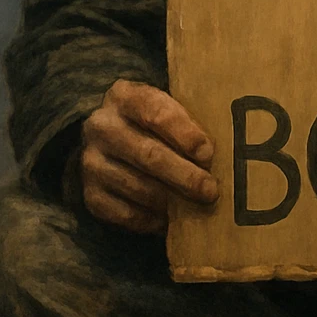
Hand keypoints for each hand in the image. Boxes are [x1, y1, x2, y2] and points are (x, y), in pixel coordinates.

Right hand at [80, 80, 216, 233]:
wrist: (113, 140)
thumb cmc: (156, 124)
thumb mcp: (169, 109)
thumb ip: (190, 122)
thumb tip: (226, 152)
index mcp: (124, 96)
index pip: (154, 111)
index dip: (183, 133)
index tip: (208, 153)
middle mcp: (101, 126)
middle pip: (147, 153)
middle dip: (184, 175)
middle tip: (211, 190)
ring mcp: (91, 161)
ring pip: (136, 186)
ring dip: (170, 200)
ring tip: (197, 207)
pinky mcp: (90, 194)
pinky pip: (123, 213)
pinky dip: (151, 219)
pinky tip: (172, 220)